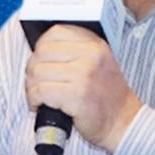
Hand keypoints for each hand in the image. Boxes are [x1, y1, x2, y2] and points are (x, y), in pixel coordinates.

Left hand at [25, 25, 141, 153]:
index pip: (56, 32)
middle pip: (42, 53)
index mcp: (95, 44)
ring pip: (37, 72)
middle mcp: (91, 56)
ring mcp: (84, 75)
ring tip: (38, 96)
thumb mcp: (98, 63)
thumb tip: (40, 50)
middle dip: (32, 70)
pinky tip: (40, 105)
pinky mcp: (76, 96)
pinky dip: (34, 100)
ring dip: (31, 87)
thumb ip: (75, 51)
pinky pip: (40, 91)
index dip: (41, 45)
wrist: (122, 122)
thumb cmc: (106, 95)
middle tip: (36, 83)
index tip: (40, 59)